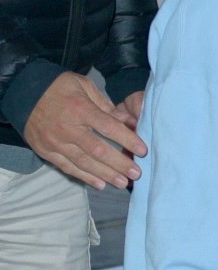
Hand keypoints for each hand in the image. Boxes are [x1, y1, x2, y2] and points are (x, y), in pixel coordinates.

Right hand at [23, 72, 146, 188]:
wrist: (22, 92)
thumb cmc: (58, 87)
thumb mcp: (83, 85)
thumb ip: (105, 104)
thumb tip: (128, 120)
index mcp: (80, 109)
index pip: (109, 128)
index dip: (127, 140)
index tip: (143, 150)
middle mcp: (68, 128)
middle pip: (98, 150)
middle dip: (119, 164)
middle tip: (136, 173)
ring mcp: (56, 142)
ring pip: (84, 163)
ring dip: (105, 175)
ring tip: (122, 183)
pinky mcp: (46, 151)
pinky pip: (67, 167)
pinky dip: (84, 177)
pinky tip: (100, 184)